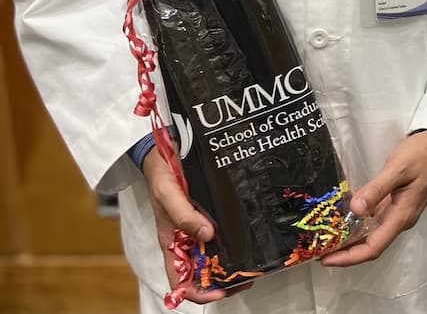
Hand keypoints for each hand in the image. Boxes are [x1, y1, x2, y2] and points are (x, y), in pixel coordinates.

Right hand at [143, 149, 251, 303]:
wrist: (163, 151)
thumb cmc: (160, 174)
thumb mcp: (168, 194)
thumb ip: (185, 215)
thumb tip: (208, 235)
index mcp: (171, 242)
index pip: (180, 281)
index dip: (199, 292)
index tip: (220, 291)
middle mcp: (183, 239)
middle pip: (200, 272)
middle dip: (221, 280)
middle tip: (245, 278)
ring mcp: (194, 227)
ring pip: (210, 255)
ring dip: (227, 263)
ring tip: (249, 263)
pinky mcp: (203, 213)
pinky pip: (216, 234)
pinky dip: (229, 241)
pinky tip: (243, 239)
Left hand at [321, 129, 426, 266]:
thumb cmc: (422, 154)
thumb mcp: (397, 168)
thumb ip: (376, 189)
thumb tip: (355, 210)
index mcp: (402, 216)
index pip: (373, 247)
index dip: (349, 257)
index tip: (326, 258)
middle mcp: (400, 219)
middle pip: (371, 245)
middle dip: (346, 252)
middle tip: (320, 250)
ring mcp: (400, 212)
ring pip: (373, 234)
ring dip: (351, 239)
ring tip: (328, 238)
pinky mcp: (398, 203)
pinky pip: (375, 220)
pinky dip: (359, 224)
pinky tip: (345, 218)